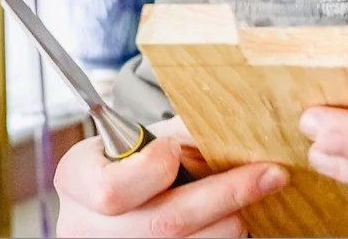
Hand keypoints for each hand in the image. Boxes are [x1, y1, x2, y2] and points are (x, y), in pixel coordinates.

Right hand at [55, 117, 287, 237]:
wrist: (115, 195)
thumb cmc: (133, 158)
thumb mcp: (143, 137)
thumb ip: (178, 130)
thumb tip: (239, 119)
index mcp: (76, 180)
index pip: (110, 189)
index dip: (149, 170)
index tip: (173, 150)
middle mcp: (86, 227)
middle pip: (162, 225)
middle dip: (223, 196)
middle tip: (270, 174)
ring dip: (229, 221)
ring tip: (259, 193)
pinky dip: (218, 234)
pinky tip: (237, 215)